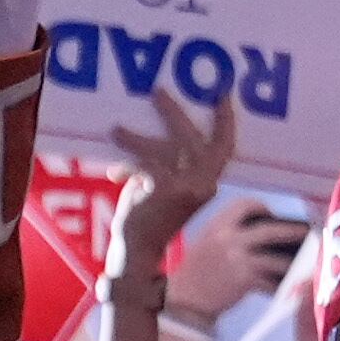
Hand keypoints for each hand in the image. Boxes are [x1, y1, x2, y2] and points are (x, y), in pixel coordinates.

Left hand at [108, 88, 238, 278]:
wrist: (139, 248)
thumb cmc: (150, 217)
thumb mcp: (166, 186)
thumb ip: (170, 164)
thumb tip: (153, 135)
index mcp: (208, 182)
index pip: (225, 147)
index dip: (225, 120)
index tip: (222, 94)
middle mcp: (204, 183)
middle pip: (193, 137)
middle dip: (173, 111)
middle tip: (157, 91)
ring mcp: (188, 187)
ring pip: (163, 148)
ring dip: (135, 138)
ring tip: (116, 130)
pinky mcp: (167, 189)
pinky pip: (146, 164)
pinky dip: (127, 166)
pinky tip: (114, 172)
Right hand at [169, 207, 307, 330]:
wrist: (185, 299)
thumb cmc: (196, 270)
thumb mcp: (207, 241)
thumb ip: (229, 232)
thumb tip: (263, 232)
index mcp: (218, 225)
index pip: (245, 204)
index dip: (261, 207)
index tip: (270, 215)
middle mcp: (229, 238)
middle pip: (270, 230)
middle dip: (291, 232)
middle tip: (305, 233)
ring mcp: (239, 259)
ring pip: (276, 259)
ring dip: (292, 263)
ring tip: (304, 263)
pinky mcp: (245, 280)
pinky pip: (270, 281)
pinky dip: (280, 284)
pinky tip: (287, 285)